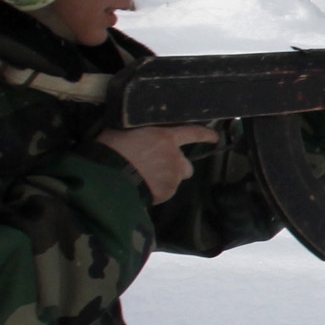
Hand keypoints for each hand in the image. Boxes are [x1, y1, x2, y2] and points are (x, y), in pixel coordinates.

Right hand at [100, 122, 214, 202]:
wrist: (109, 176)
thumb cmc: (112, 149)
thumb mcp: (126, 131)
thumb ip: (141, 134)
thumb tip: (138, 135)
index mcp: (166, 138)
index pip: (192, 133)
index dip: (205, 135)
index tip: (215, 137)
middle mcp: (175, 157)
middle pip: (186, 166)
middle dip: (177, 168)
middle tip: (157, 168)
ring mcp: (173, 177)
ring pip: (174, 180)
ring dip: (165, 180)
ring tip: (145, 179)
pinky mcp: (166, 193)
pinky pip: (165, 193)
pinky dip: (157, 192)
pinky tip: (142, 188)